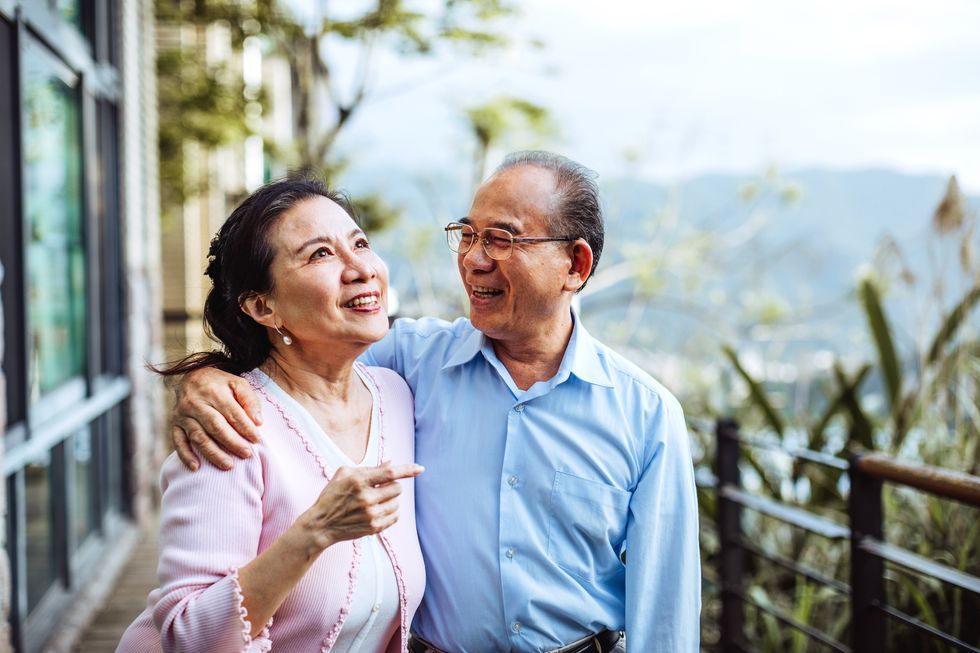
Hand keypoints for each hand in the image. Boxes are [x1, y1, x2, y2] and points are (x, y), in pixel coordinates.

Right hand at [172, 367, 262, 470]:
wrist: (191, 376)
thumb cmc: (220, 383)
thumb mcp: (238, 384)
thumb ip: (250, 400)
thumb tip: (258, 421)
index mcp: (214, 392)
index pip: (232, 413)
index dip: (245, 427)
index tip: (256, 440)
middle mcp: (196, 403)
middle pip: (215, 426)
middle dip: (232, 442)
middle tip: (246, 454)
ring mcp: (183, 415)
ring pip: (198, 437)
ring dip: (213, 453)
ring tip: (228, 465)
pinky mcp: (175, 424)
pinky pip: (179, 442)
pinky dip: (186, 456)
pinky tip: (196, 467)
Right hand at [298, 462, 424, 551]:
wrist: (321, 524)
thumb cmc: (332, 495)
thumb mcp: (344, 474)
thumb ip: (369, 468)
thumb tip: (392, 463)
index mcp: (358, 480)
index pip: (390, 473)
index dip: (407, 470)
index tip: (421, 469)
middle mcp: (366, 498)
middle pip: (396, 488)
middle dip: (391, 487)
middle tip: (378, 489)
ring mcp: (371, 514)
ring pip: (397, 503)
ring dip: (390, 500)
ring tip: (375, 501)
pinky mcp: (373, 528)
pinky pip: (395, 517)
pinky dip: (390, 512)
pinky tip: (377, 511)